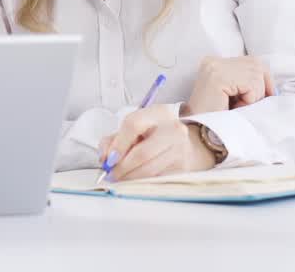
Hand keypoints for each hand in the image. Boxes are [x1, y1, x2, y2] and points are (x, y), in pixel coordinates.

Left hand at [98, 106, 215, 181]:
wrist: (189, 141)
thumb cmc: (155, 134)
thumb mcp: (134, 128)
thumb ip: (113, 140)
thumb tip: (104, 158)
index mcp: (158, 113)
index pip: (133, 124)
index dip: (118, 144)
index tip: (108, 159)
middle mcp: (173, 129)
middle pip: (142, 152)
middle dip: (122, 167)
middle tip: (111, 175)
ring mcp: (181, 149)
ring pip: (149, 169)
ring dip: (130, 178)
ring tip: (120, 178)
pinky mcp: (183, 167)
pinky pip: (157, 178)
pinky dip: (142, 182)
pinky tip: (135, 179)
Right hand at [184, 55, 274, 115]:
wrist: (198, 133)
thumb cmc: (218, 118)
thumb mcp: (235, 94)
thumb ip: (248, 82)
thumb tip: (275, 86)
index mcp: (215, 63)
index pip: (253, 61)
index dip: (263, 81)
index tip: (261, 98)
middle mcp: (213, 61)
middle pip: (257, 65)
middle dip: (260, 88)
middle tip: (244, 105)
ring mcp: (214, 67)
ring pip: (257, 75)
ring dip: (253, 96)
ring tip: (236, 106)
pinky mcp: (218, 78)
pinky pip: (251, 84)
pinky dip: (249, 99)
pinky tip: (234, 106)